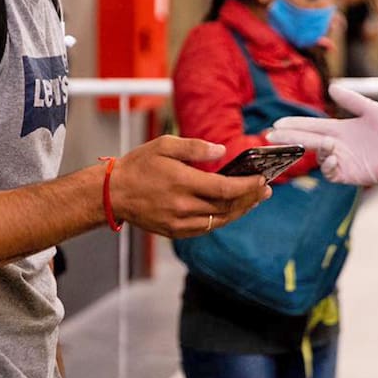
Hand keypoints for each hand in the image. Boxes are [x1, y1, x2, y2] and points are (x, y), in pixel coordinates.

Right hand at [110, 136, 270, 237]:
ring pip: (219, 221)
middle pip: (227, 207)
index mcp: (183, 183)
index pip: (225, 188)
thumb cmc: (138, 165)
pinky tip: (230, 210)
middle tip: (265, 190)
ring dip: (239, 211)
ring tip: (253, 200)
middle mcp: (183, 207)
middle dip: (250, 198)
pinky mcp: (174, 232)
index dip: (248, 186)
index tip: (262, 179)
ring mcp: (179, 223)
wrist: (112, 193)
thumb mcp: (165, 145)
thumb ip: (196, 148)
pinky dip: (221, 220)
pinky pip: (205, 229)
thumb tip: (222, 150)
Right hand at [267, 84, 377, 184]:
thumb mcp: (371, 109)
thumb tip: (331, 86)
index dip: (294, 125)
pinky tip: (333, 156)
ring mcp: (341, 160)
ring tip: (324, 144)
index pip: (310, 126)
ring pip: (317, 156)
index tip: (277, 123)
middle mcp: (335, 145)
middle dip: (289, 138)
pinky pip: (331, 172)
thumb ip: (351, 99)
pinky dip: (328, 165)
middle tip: (271, 136)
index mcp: (338, 129)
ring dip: (315, 149)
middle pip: (307, 141)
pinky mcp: (349, 174)